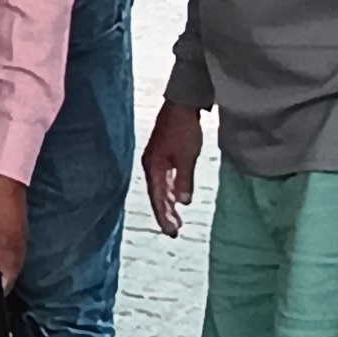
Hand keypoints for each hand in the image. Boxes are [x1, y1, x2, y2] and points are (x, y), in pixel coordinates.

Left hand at [0, 170, 29, 283]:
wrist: (6, 169)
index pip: (6, 275)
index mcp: (5, 241)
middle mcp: (17, 243)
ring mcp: (21, 236)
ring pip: (15, 263)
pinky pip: (16, 253)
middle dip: (0, 282)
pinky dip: (7, 260)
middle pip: (12, 272)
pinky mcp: (20, 230)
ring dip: (4, 271)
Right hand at [141, 102, 204, 237]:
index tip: (170, 232)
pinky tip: (177, 196)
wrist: (182, 104)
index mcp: (152, 167)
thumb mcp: (186, 157)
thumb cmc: (183, 130)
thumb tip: (183, 202)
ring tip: (177, 219)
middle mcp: (151, 165)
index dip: (163, 215)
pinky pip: (165, 178)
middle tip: (174, 231)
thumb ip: (183, 180)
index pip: (157, 197)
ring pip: (161, 187)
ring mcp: (156, 159)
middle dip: (165, 213)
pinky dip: (171, 190)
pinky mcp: (163, 153)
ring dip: (168, 203)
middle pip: (157, 194)